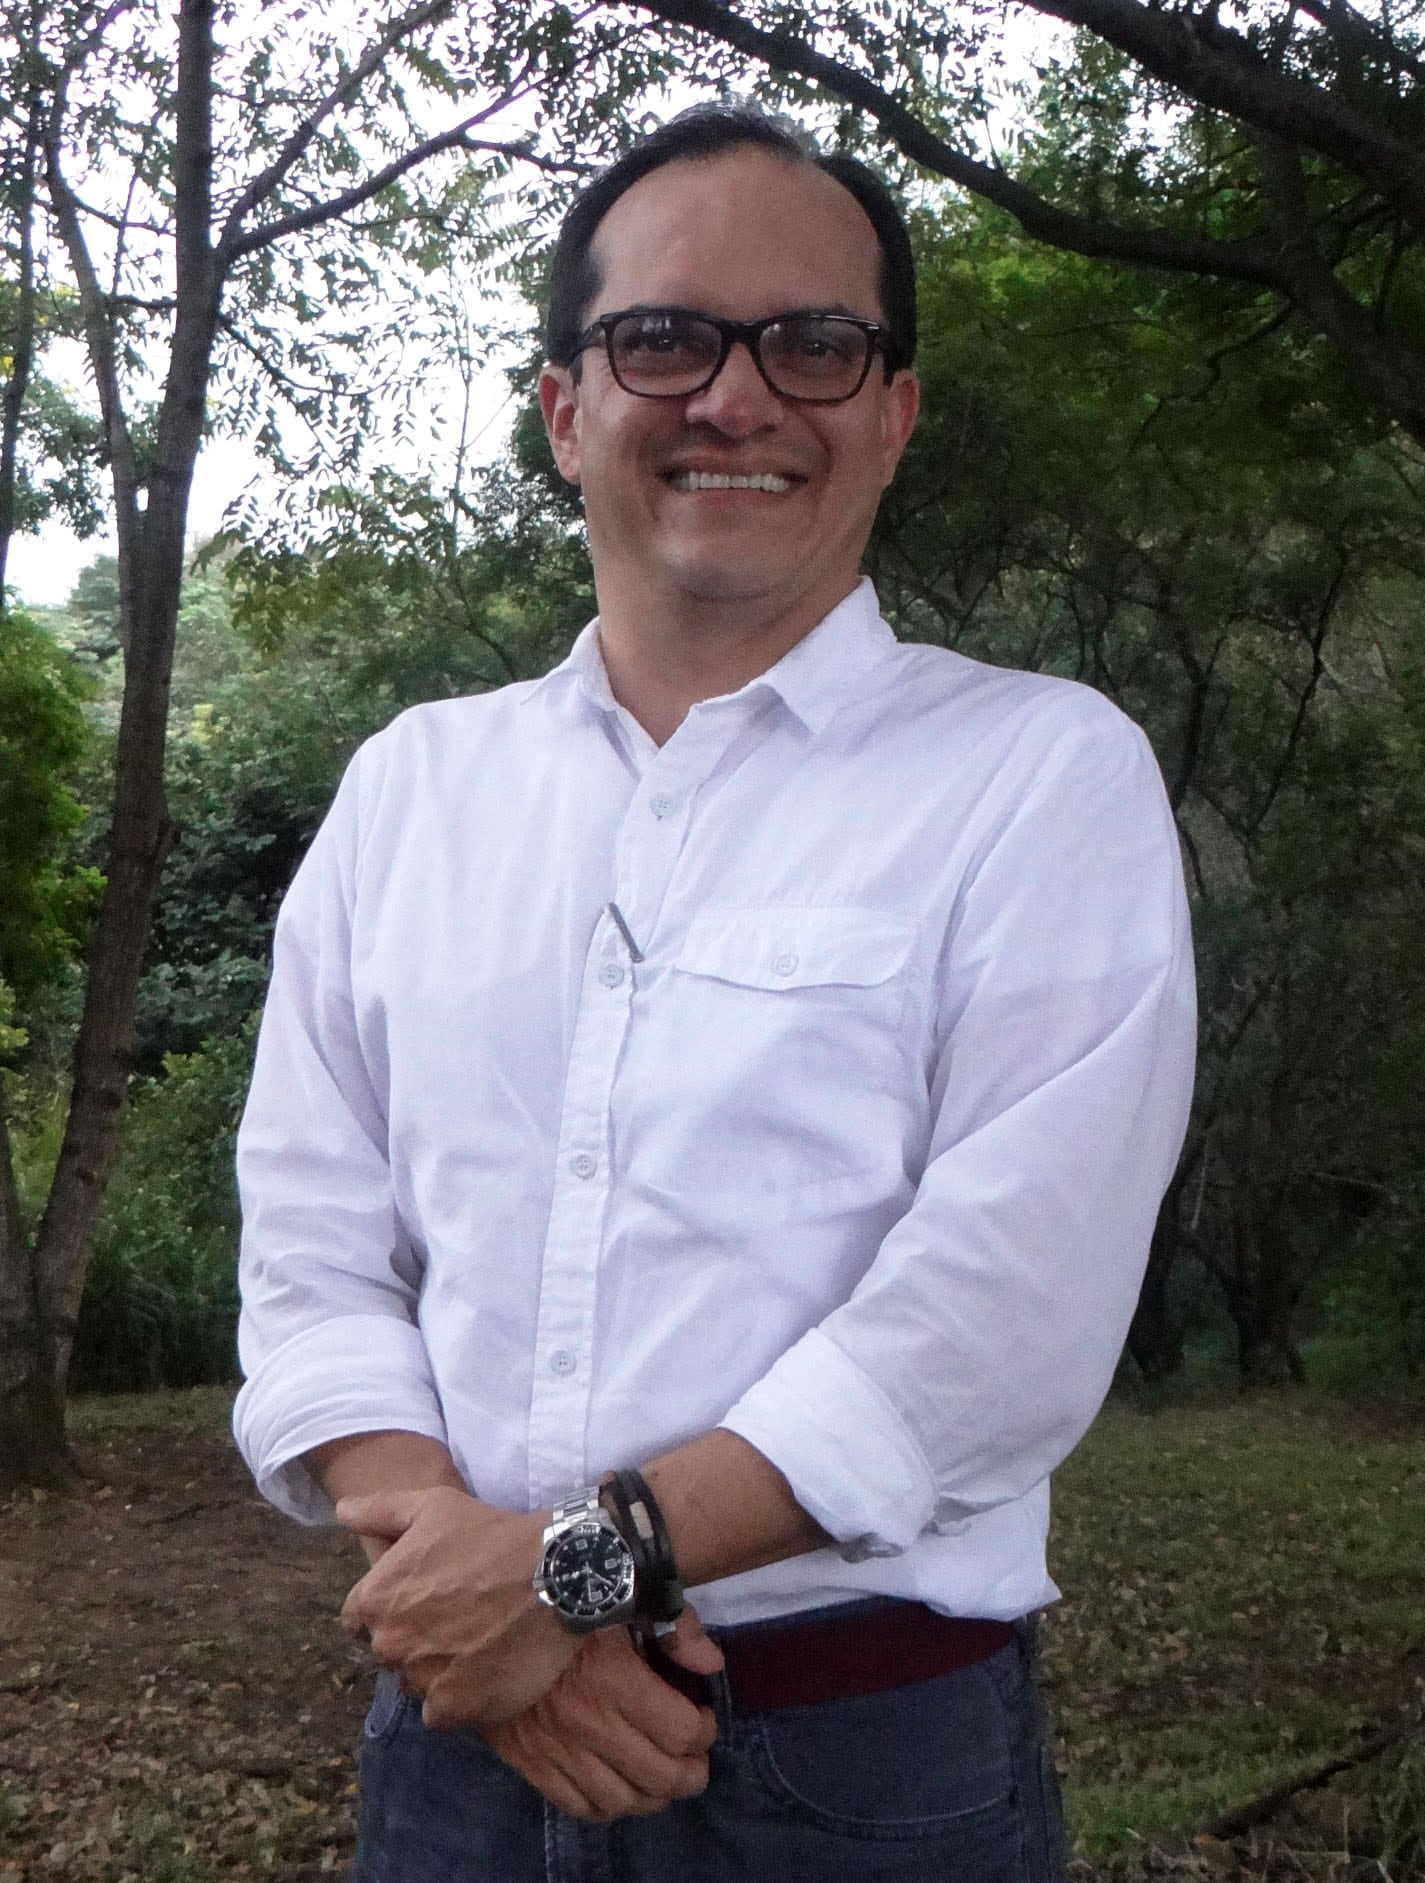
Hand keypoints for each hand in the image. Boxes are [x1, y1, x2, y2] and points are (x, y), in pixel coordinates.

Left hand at [336, 1486, 573, 1726]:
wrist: (555, 1575)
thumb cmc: (492, 1537)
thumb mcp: (434, 1506)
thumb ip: (379, 1510)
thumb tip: (342, 1510)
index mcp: (375, 1598)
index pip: (357, 1619)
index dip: (389, 1607)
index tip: (423, 1599)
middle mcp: (389, 1644)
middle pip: (388, 1651)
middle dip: (412, 1637)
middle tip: (455, 1616)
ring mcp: (420, 1679)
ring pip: (415, 1681)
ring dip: (435, 1668)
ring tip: (475, 1640)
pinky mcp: (453, 1708)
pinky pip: (442, 1711)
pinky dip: (458, 1696)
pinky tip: (484, 1668)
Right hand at [482, 1609, 724, 1820]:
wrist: (478, 1619)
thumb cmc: (558, 1599)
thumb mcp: (619, 1595)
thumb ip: (673, 1626)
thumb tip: (711, 1662)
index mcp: (612, 1678)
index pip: (681, 1730)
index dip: (705, 1729)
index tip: (704, 1717)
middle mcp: (587, 1723)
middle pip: (660, 1776)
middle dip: (691, 1772)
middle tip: (697, 1758)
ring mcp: (556, 1750)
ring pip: (623, 1801)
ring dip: (655, 1796)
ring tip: (666, 1778)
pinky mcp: (531, 1764)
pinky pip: (579, 1806)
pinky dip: (609, 1807)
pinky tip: (622, 1789)